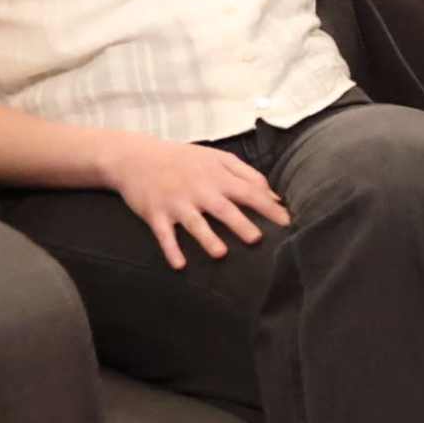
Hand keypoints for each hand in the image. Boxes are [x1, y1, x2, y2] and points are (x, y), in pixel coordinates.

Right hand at [105, 135, 293, 268]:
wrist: (136, 158)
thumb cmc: (184, 160)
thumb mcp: (217, 158)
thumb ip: (248, 174)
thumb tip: (274, 196)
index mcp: (217, 177)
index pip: (248, 191)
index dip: (268, 207)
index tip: (287, 222)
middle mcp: (198, 190)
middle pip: (223, 209)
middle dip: (240, 224)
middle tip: (257, 239)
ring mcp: (176, 203)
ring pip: (194, 223)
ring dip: (206, 238)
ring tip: (221, 253)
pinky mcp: (155, 214)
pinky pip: (164, 234)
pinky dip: (170, 249)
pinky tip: (179, 265)